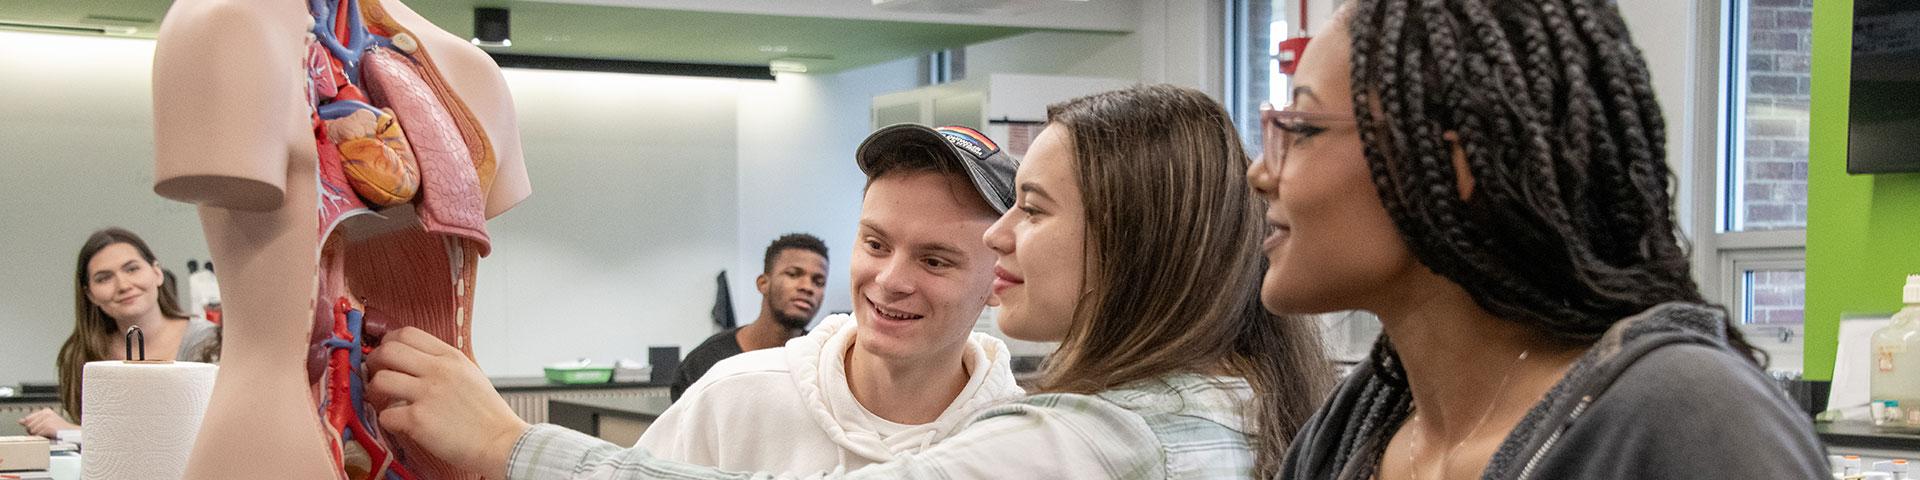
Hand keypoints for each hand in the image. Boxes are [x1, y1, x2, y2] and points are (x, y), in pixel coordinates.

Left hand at [20, 408, 76, 438]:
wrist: (73, 434)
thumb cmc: (60, 430)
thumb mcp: (45, 422)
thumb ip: (32, 421)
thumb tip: (20, 421)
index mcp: (45, 411)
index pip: (28, 419)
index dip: (31, 426)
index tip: (40, 429)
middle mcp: (46, 414)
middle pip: (29, 425)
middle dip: (34, 431)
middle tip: (45, 432)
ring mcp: (47, 420)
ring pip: (32, 431)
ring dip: (39, 435)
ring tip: (48, 434)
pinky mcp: (49, 427)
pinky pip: (38, 435)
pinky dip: (42, 438)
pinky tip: (49, 436)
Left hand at [366, 327, 528, 477]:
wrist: (502, 442)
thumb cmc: (488, 415)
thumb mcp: (470, 375)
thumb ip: (443, 365)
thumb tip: (415, 362)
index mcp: (451, 357)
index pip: (407, 333)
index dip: (389, 343)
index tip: (386, 356)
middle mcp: (439, 371)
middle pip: (388, 351)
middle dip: (374, 362)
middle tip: (375, 375)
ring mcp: (428, 394)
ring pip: (380, 380)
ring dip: (374, 391)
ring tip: (382, 401)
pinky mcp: (419, 420)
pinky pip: (386, 415)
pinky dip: (387, 420)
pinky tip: (398, 423)